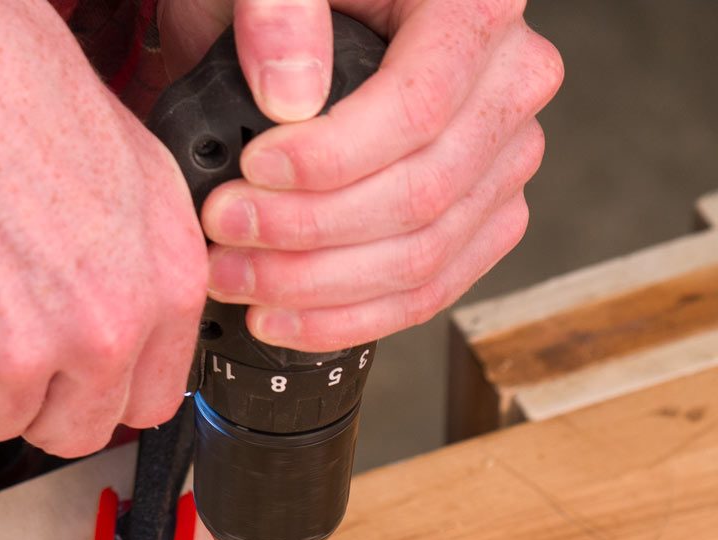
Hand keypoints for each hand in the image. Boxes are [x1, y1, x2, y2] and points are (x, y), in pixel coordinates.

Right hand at [0, 0, 207, 455]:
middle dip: (31, 396)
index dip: (96, 392)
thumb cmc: (4, 91)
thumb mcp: (131, 172)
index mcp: (161, 289)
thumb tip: (136, 331)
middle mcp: (99, 330)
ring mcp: (13, 353)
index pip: (145, 405)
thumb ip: (144, 270)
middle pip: (67, 430)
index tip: (67, 377)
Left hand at [159, 0, 562, 349]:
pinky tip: (279, 319)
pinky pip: (426, 292)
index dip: (329, 160)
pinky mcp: (479, 220)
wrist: (308, 18)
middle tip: (220, 231)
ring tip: (231, 280)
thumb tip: (290, 97)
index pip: (417, 110)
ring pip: (422, 259)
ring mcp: (500, 162)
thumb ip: (279, 9)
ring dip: (315, 288)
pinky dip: (348, 319)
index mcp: (476, 7)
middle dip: (305, 233)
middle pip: (420, 197)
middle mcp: (509, 86)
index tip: (251, 172)